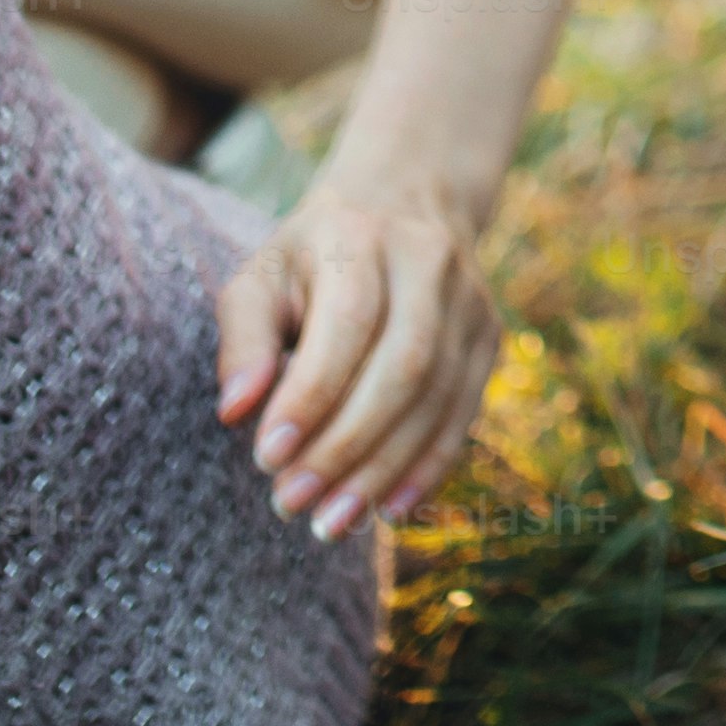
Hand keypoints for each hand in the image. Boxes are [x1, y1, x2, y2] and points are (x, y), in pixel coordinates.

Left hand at [214, 150, 506, 537]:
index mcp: (361, 235)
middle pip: (404, 366)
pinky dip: (428, 468)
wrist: (403, 202)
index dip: (311, 396)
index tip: (266, 458)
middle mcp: (428, 260)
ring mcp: (469, 298)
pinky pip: (464, 412)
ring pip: (438, 396)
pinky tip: (387, 509)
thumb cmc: (311, 259)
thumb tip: (235, 411)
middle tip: (291, 505)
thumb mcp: (262, 277)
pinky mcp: (490, 335)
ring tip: (331, 522)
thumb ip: (243, 339)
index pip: (347, 324)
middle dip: (346, 445)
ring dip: (383, 469)